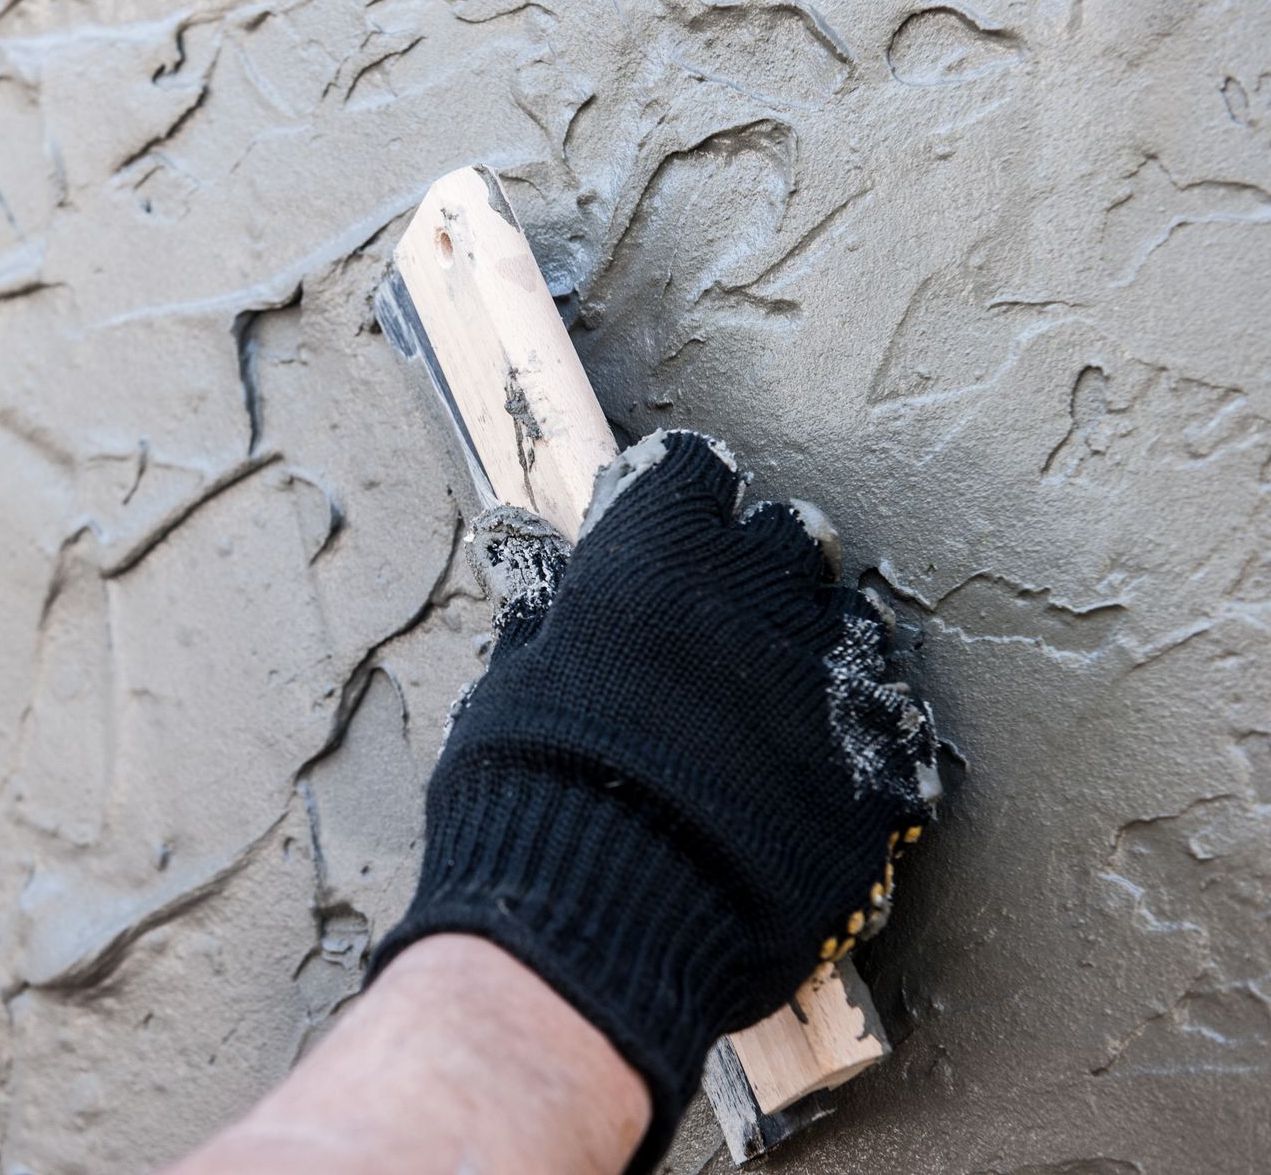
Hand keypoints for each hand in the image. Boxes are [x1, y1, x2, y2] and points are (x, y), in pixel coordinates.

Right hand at [371, 429, 947, 1172]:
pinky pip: (890, 733)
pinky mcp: (880, 778)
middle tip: (720, 614)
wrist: (603, 923)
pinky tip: (812, 771)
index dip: (675, 500)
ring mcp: (833, 686)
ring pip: (852, 624)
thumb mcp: (508, 687)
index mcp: (659, 558)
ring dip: (813, 647)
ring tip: (770, 701)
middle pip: (787, 538)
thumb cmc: (529, 798)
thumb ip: (546, 619)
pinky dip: (856, 741)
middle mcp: (760, 599)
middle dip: (757, 565)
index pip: (692, 476)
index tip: (662, 523)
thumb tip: (543, 578)